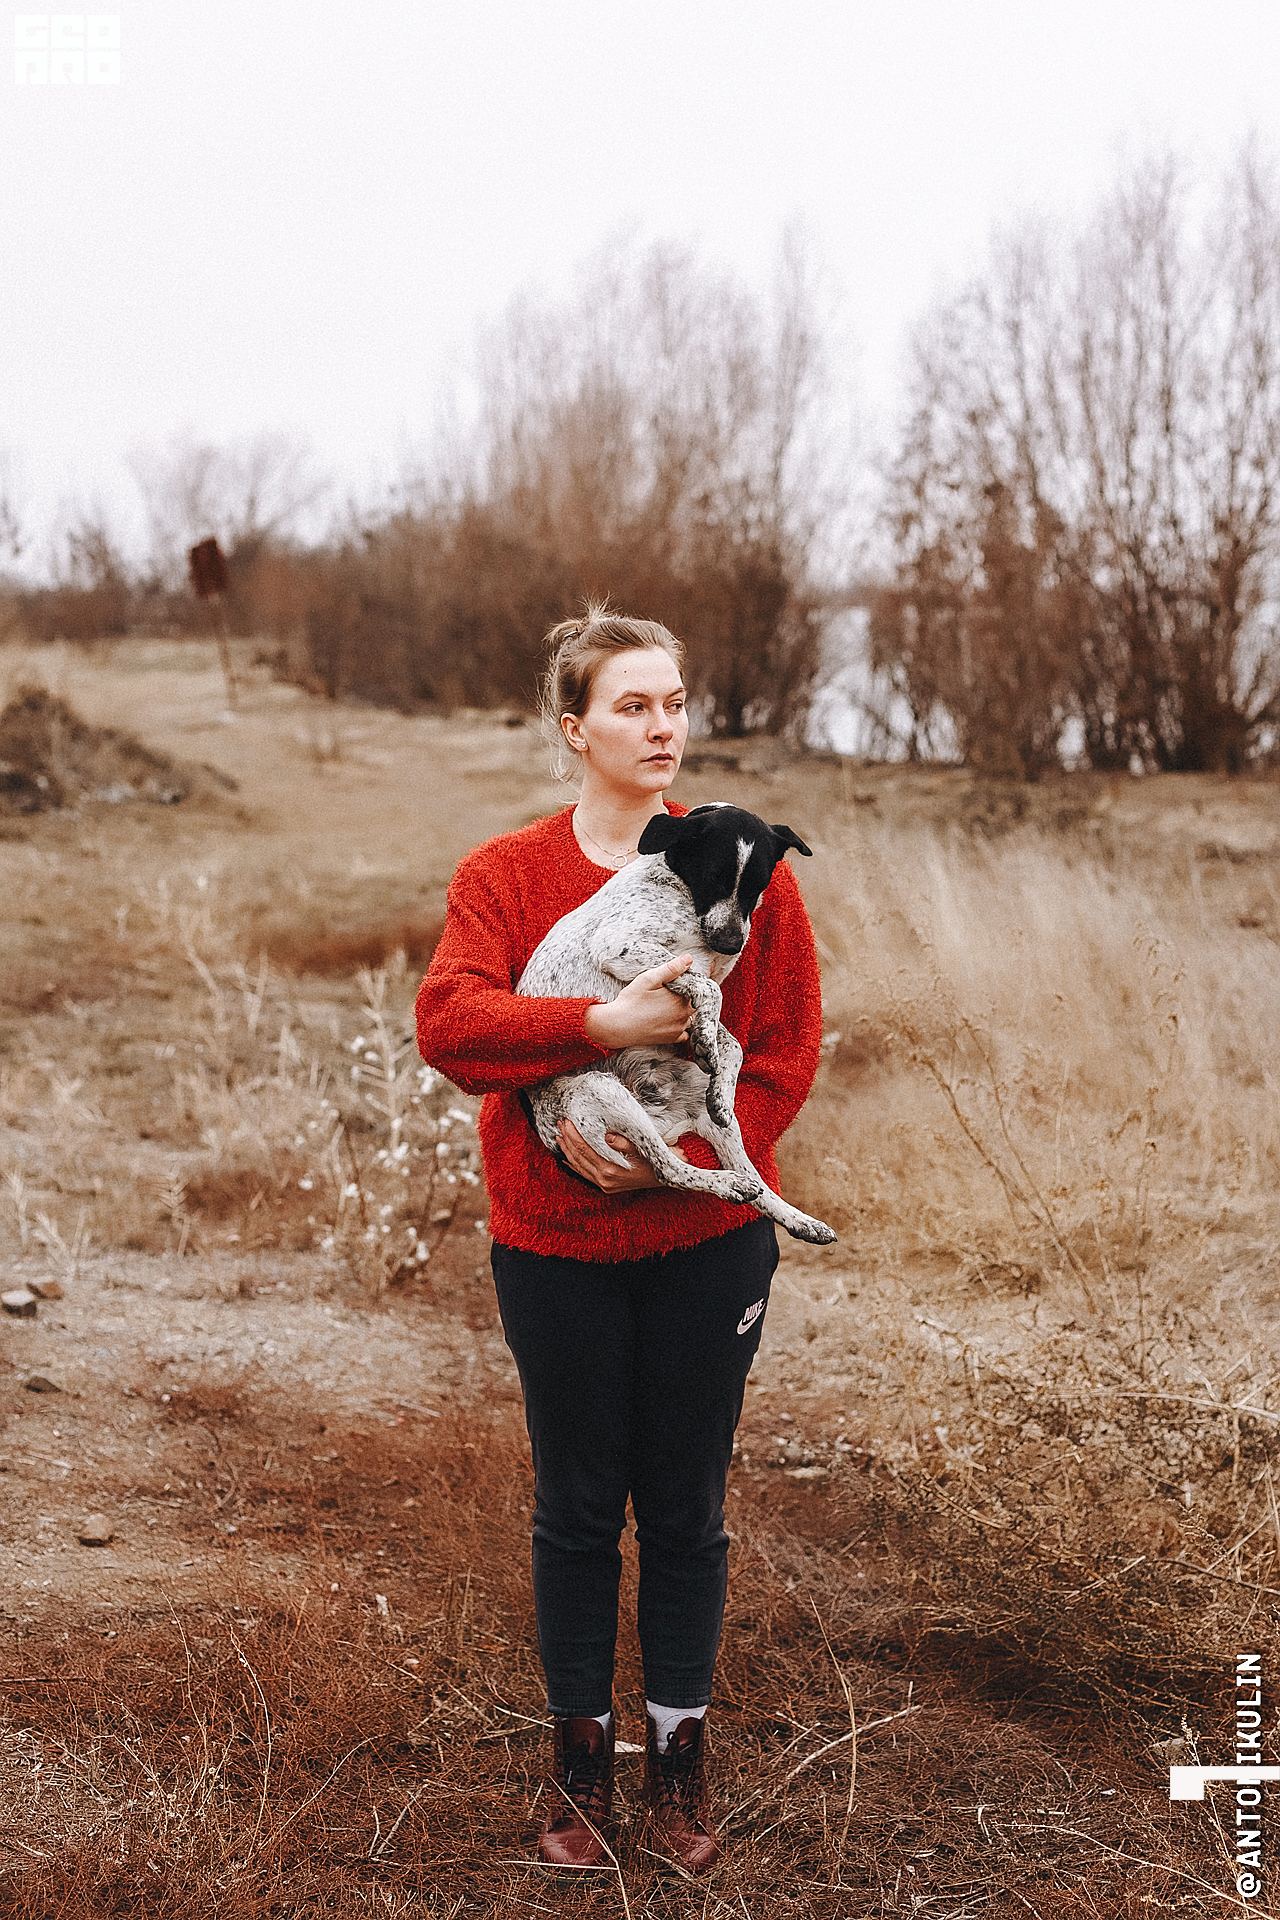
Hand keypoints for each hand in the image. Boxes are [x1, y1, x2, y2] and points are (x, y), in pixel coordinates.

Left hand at [557, 1119, 686, 1191]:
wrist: (668, 1177)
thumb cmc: (656, 1159)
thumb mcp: (643, 1147)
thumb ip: (624, 1142)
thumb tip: (606, 1136)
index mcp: (610, 1170)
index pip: (584, 1149)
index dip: (573, 1134)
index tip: (567, 1121)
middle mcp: (605, 1180)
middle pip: (578, 1157)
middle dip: (567, 1139)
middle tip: (560, 1124)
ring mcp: (605, 1185)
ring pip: (578, 1166)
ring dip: (567, 1151)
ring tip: (559, 1136)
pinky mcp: (606, 1186)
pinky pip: (584, 1175)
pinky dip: (574, 1165)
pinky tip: (567, 1158)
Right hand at [583, 954, 693, 1049]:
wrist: (617, 1026)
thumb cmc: (631, 1001)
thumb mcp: (648, 979)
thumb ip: (671, 968)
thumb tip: (689, 958)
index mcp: (681, 999)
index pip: (695, 988)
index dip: (687, 983)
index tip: (674, 984)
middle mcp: (684, 1015)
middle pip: (694, 1002)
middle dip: (686, 997)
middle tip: (667, 994)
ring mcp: (679, 1028)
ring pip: (690, 1016)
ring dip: (684, 1011)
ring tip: (666, 1006)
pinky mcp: (672, 1039)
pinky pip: (685, 1033)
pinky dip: (681, 1027)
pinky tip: (669, 1021)